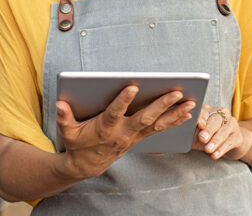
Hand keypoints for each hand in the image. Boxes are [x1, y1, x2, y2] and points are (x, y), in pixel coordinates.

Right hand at [55, 85, 195, 179]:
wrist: (87, 165)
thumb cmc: (77, 143)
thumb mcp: (67, 131)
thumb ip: (64, 117)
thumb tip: (60, 104)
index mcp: (105, 127)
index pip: (115, 112)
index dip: (123, 100)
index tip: (133, 86)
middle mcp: (123, 132)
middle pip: (145, 117)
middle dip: (161, 105)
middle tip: (176, 92)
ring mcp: (134, 136)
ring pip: (157, 124)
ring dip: (175, 113)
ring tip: (191, 102)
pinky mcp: (140, 137)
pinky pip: (160, 129)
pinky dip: (174, 121)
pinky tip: (188, 113)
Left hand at [193, 105, 251, 160]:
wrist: (227, 144)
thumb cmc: (207, 137)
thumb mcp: (197, 134)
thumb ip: (192, 132)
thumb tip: (184, 134)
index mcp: (209, 110)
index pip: (204, 112)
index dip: (202, 118)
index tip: (199, 125)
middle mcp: (222, 114)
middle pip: (215, 120)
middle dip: (209, 130)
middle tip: (202, 138)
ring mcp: (231, 124)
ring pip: (224, 131)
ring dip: (215, 141)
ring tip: (208, 150)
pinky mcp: (238, 136)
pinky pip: (229, 142)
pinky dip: (221, 149)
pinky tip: (215, 155)